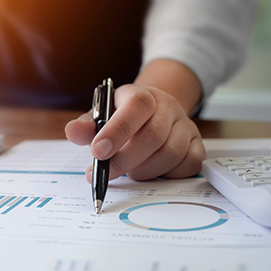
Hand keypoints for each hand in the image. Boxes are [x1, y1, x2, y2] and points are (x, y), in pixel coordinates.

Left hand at [65, 84, 205, 181]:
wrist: (154, 111)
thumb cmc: (123, 118)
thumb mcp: (100, 117)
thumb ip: (86, 126)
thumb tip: (73, 131)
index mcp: (142, 95)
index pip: (136, 106)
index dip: (117, 131)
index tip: (97, 152)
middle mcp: (168, 107)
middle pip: (153, 136)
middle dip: (124, 161)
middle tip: (104, 173)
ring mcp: (185, 126)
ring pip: (171, 154)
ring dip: (144, 170)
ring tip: (129, 171)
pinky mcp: (197, 145)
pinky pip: (189, 165)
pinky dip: (167, 174)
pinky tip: (151, 171)